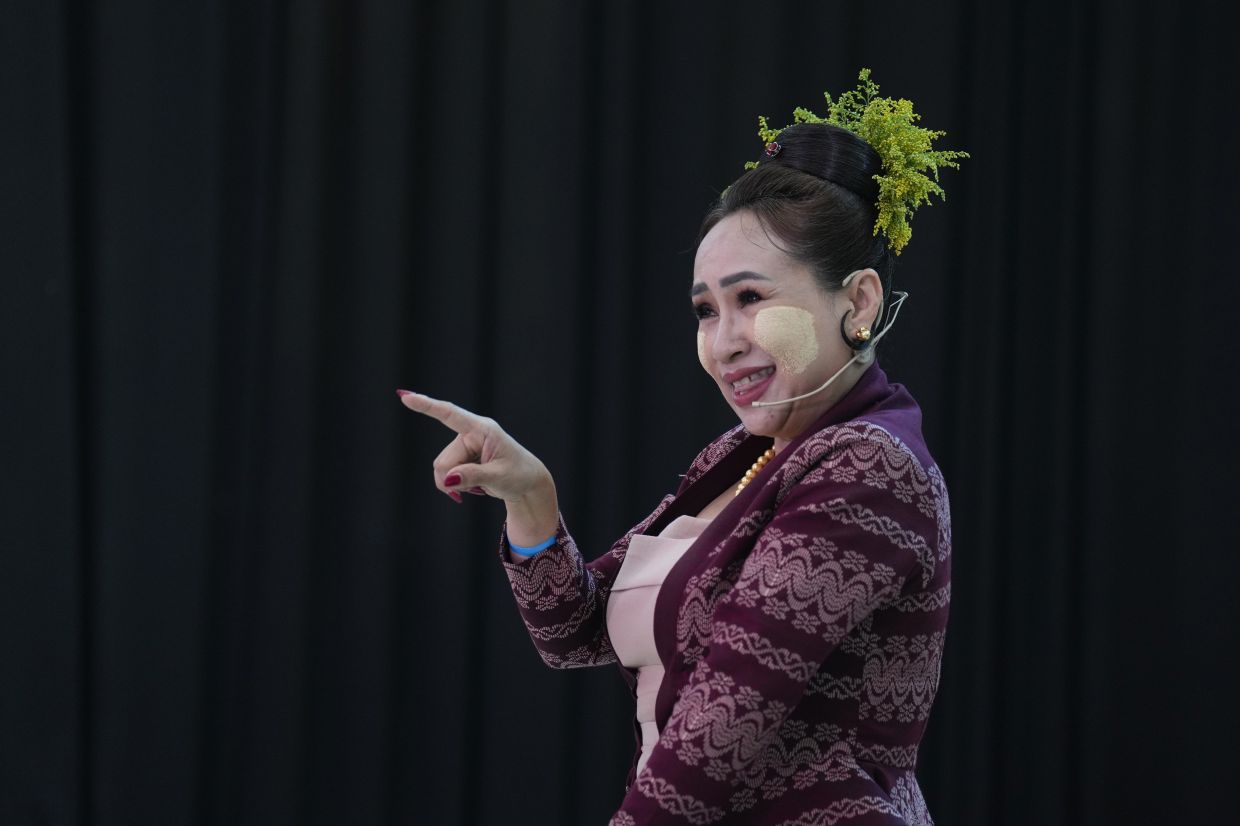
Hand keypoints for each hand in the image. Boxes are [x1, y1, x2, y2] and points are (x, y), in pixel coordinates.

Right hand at [397, 390, 557, 543]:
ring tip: (478, 487)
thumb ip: (473, 476)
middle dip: (452, 480)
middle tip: (474, 490)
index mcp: (482, 429)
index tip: (405, 397)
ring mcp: (464, 446)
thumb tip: (446, 480)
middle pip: (443, 461)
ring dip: (454, 484)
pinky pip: (445, 475)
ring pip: (441, 470)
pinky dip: (455, 486)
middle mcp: (470, 434)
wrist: (527, 484)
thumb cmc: (519, 475)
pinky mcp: (462, 458)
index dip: (426, 405)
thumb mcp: (499, 477)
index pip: (450, 414)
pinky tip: (474, 487)